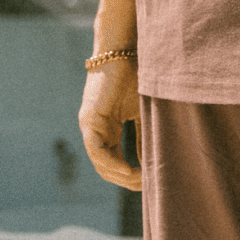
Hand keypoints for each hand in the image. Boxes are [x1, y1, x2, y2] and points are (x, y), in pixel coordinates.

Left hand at [79, 60, 141, 188]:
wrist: (126, 51)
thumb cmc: (137, 77)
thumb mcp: (143, 116)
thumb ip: (144, 140)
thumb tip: (150, 166)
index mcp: (107, 130)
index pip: (115, 162)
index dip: (131, 176)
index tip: (149, 184)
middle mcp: (96, 131)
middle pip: (106, 167)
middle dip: (126, 181)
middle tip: (147, 187)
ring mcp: (90, 126)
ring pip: (100, 162)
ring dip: (120, 176)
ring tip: (140, 181)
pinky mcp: (89, 119)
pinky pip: (97, 150)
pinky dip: (111, 163)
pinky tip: (128, 170)